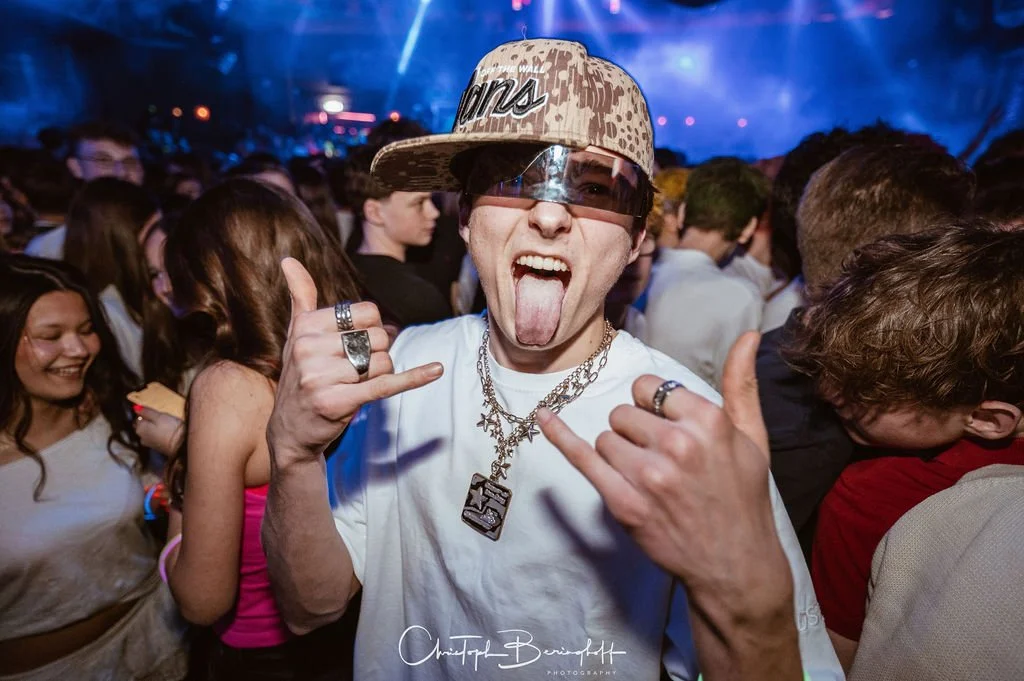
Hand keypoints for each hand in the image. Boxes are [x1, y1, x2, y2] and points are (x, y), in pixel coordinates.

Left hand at [133, 406, 184, 456]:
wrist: (181, 445)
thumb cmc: (170, 428)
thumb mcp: (159, 416)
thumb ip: (146, 411)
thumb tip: (135, 407)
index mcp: (139, 428)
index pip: (137, 418)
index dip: (145, 414)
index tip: (154, 412)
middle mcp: (140, 437)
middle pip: (141, 426)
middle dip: (147, 422)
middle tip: (158, 418)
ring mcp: (148, 444)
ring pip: (147, 432)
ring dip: (152, 429)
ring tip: (162, 425)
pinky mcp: (155, 448)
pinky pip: (152, 438)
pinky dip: (156, 435)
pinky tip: (164, 433)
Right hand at [266, 258, 443, 461]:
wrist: (289, 430)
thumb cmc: (301, 375)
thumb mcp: (296, 334)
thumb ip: (300, 296)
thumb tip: (288, 259)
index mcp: (305, 327)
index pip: (367, 312)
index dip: (371, 328)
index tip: (352, 344)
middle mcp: (309, 349)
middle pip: (378, 337)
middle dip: (376, 353)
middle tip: (352, 370)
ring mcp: (322, 377)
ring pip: (383, 362)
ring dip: (379, 374)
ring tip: (353, 384)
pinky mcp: (338, 402)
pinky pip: (386, 384)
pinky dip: (414, 378)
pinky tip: (436, 370)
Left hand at [538, 331, 791, 620]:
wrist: (734, 564)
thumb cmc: (742, 497)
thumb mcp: (753, 437)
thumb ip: (742, 383)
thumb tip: (747, 335)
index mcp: (707, 421)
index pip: (648, 388)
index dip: (651, 405)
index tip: (664, 425)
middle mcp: (676, 444)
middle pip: (623, 413)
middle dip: (635, 431)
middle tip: (661, 459)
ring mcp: (648, 475)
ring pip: (605, 439)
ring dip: (619, 453)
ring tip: (649, 478)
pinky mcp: (624, 503)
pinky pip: (582, 459)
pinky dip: (560, 437)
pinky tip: (543, 418)